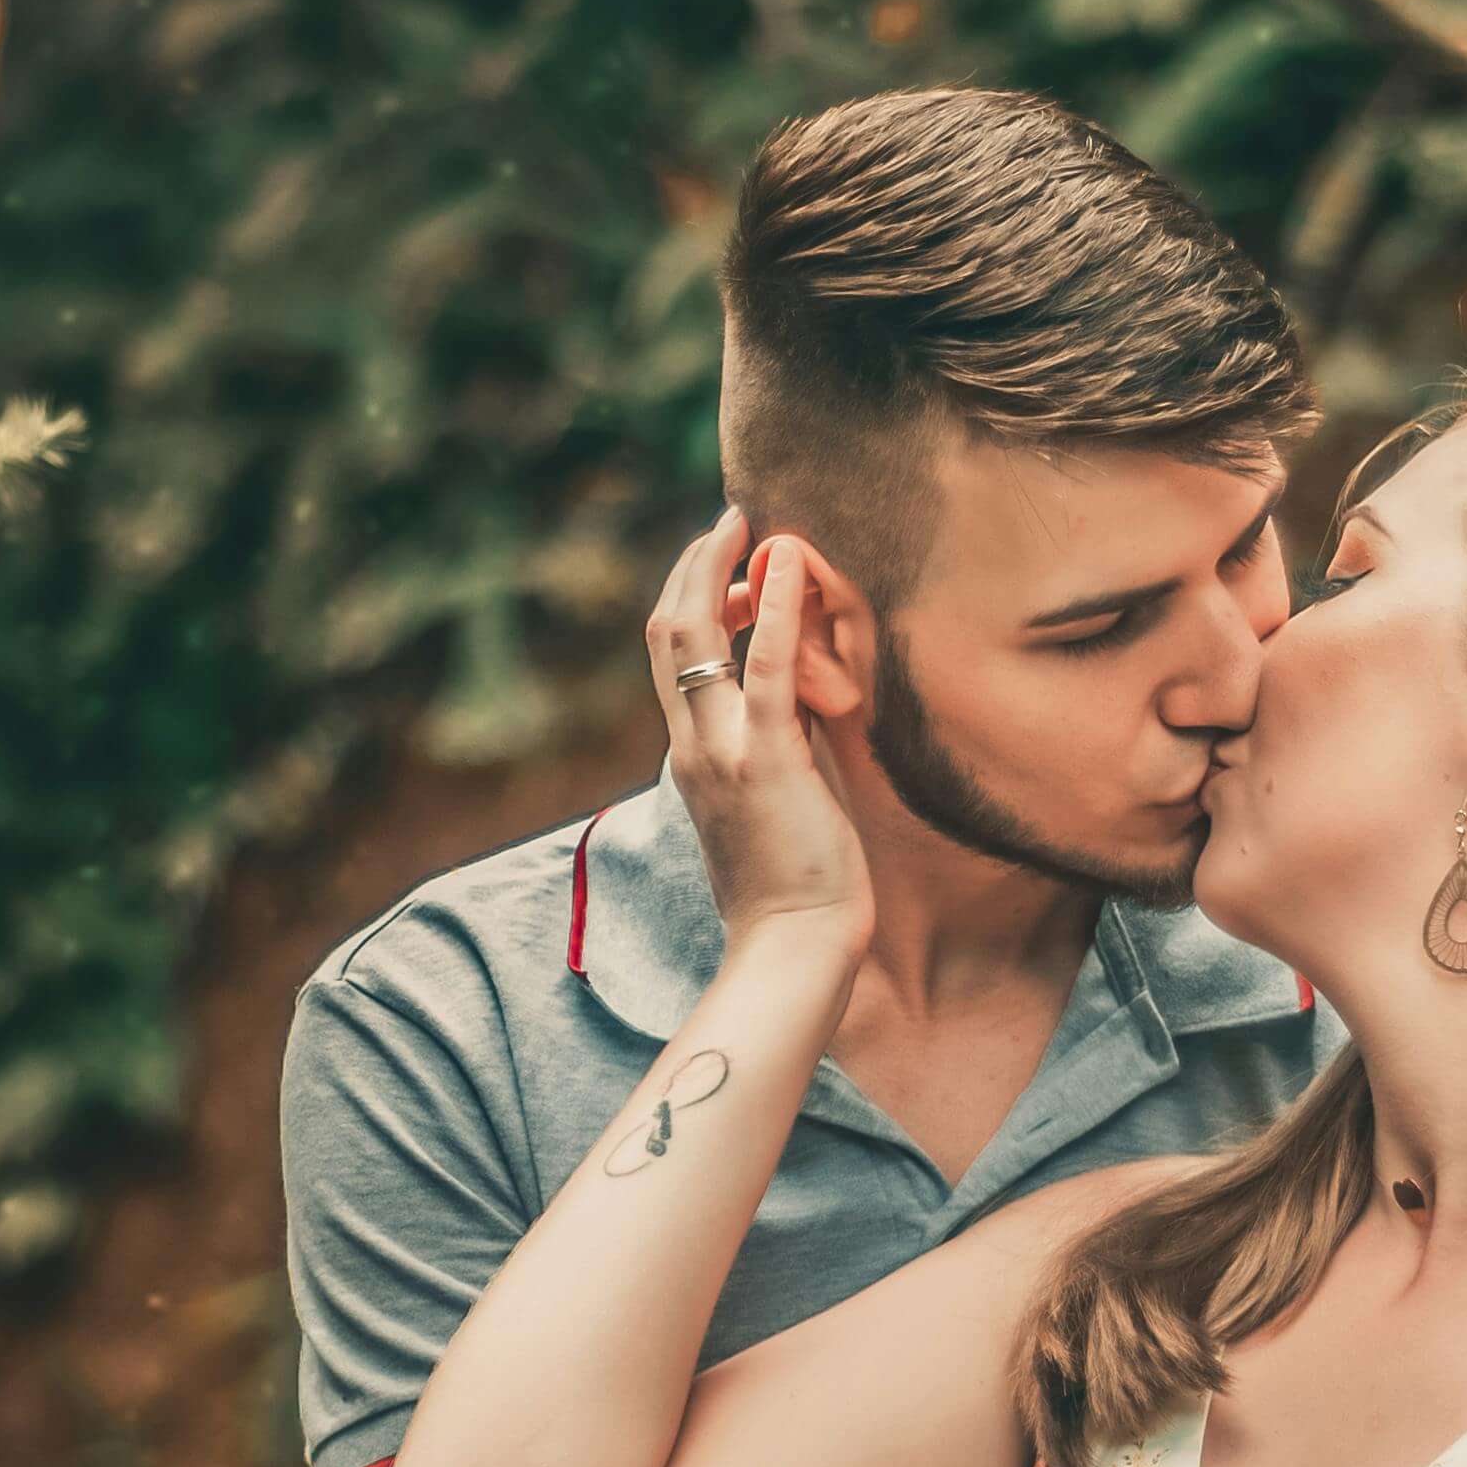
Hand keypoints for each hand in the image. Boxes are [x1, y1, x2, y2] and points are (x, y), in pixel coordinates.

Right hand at [645, 511, 869, 965]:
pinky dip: (776, 605)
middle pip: (667, 633)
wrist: (792, 947)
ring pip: (695, 636)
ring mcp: (722, 750)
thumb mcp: (773, 798)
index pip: (670, 659)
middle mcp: (691, 744)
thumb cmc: (792, 888)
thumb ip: (774, 740)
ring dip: (719, 567)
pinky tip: (790, 561)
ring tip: (750, 523)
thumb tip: (800, 686)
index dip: (689, 597)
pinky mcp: (766, 758)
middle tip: (730, 519)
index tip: (723, 559)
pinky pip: (763, 666)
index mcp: (689, 755)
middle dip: (694, 566)